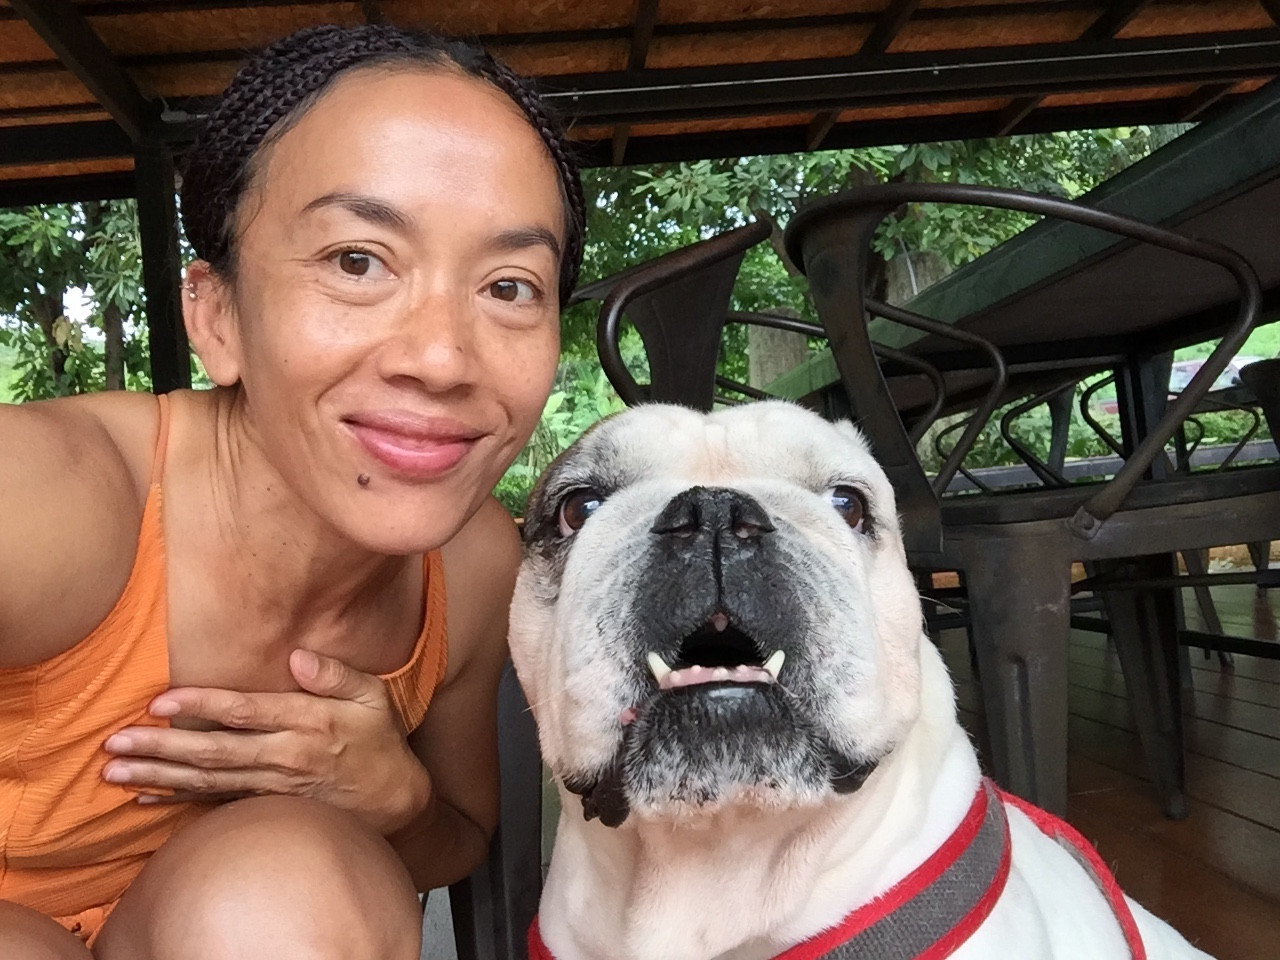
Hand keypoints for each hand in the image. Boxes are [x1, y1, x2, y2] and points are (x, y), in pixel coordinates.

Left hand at [101, 649, 432, 834]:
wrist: (394, 802)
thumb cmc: (379, 741)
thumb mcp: (374, 697)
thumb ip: (335, 674)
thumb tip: (298, 655)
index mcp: (307, 723)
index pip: (246, 713)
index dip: (202, 707)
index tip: (161, 702)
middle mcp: (285, 757)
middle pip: (214, 754)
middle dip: (161, 748)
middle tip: (115, 744)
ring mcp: (273, 787)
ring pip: (207, 783)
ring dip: (158, 778)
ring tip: (114, 773)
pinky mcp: (266, 808)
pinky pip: (215, 804)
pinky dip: (178, 802)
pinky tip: (145, 798)